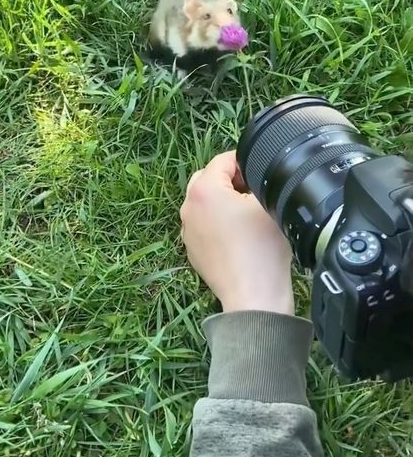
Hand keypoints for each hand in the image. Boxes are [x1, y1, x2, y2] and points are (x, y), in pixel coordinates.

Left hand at [180, 151, 293, 314]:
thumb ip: (259, 178)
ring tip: (248, 214)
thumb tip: (253, 173)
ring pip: (205, 202)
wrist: (254, 295)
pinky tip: (239, 235)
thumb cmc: (262, 248)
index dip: (247, 163)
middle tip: (255, 193)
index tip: (263, 176)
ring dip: (224, 201)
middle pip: (210, 179)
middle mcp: (188, 207)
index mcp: (203, 190)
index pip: (224, 160)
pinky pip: (204, 224)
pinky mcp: (192, 249)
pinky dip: (218, 222)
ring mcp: (187, 229)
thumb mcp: (268, 202)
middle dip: (232, 180)